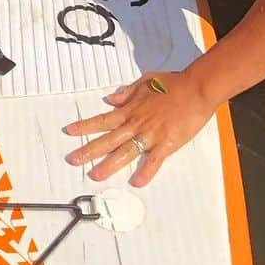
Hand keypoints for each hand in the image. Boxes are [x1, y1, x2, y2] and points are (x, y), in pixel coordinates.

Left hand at [63, 70, 214, 185]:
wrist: (195, 88)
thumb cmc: (172, 83)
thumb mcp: (145, 81)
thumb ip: (127, 92)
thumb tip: (111, 99)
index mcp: (130, 109)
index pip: (103, 119)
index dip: (85, 126)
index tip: (70, 131)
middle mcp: (136, 123)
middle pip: (108, 139)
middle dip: (89, 150)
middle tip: (73, 160)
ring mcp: (151, 135)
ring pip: (125, 152)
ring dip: (109, 165)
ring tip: (95, 175)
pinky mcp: (167, 143)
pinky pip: (154, 161)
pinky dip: (146, 172)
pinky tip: (137, 183)